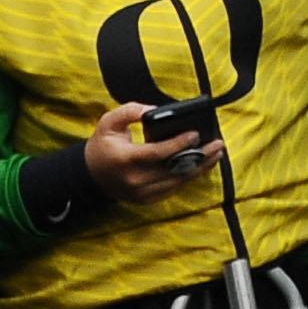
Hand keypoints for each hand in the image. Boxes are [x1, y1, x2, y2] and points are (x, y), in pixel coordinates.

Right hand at [81, 103, 214, 206]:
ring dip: (200, 168)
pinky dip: (189, 176)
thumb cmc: (103, 145)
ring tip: (216, 154)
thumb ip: (129, 111)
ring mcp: (141, 192)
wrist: (90, 175)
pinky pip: (173, 188)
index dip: (178, 144)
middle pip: (174, 169)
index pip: (158, 153)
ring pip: (177, 181)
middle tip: (218, 144)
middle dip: (199, 156)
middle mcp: (135, 179)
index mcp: (125, 159)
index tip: (195, 134)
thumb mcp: (108, 122)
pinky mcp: (147, 199)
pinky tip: (202, 165)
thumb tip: (151, 109)